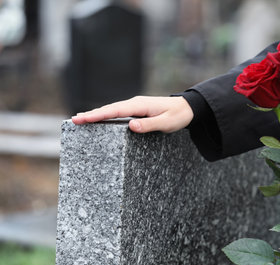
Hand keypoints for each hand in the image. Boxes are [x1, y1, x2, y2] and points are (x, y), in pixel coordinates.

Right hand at [72, 96, 193, 132]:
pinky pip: (118, 113)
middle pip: (109, 109)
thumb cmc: (178, 116)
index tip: (83, 118)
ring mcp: (135, 106)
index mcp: (140, 105)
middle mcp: (135, 103)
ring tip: (80, 120)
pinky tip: (100, 120)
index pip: (114, 111)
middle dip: (91, 115)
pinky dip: (107, 115)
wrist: (188, 107)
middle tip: (74, 121)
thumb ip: (149, 125)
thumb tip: (131, 126)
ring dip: (97, 114)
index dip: (98, 115)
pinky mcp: (137, 110)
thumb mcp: (167, 123)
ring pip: (112, 110)